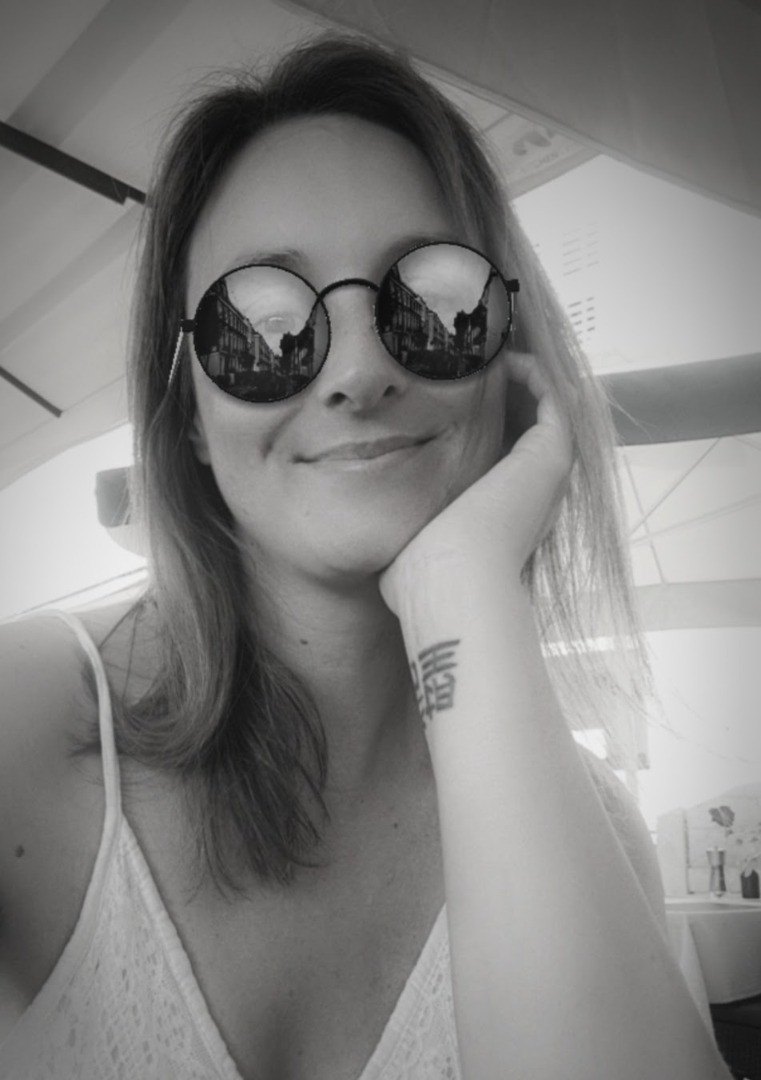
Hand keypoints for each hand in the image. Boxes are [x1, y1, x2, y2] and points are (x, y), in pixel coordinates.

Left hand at [379, 352, 574, 615]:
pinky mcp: (551, 453)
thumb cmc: (426, 579)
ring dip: (524, 380)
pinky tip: (503, 357)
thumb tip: (383, 558)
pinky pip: (555, 398)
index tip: (458, 403)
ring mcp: (547, 474)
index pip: (505, 462)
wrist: (450, 580)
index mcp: (506, 517)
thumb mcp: (415, 553)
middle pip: (528, 431)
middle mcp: (534, 494)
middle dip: (507, 398)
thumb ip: (411, 544)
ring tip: (492, 352)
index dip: (489, 429)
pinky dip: (535, 374)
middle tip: (478, 367)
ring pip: (546, 411)